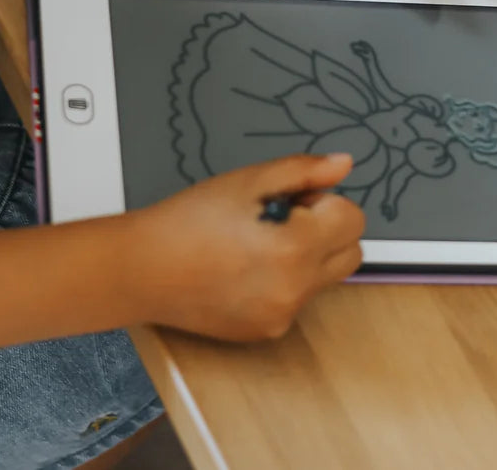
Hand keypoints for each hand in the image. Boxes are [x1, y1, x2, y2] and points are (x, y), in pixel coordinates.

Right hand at [125, 153, 363, 340]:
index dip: (325, 202)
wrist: (143, 270)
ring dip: (308, 256)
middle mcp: (296, 288)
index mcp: (297, 246)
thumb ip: (304, 171)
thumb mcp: (250, 180)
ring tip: (259, 243)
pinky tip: (246, 269)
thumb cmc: (191, 219)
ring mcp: (282, 316)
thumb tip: (344, 165)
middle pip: (350, 253)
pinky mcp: (266, 332)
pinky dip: (286, 282)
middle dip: (327, 231)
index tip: (293, 199)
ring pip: (325, 278)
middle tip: (280, 218)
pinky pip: (298, 301)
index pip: (354, 220)